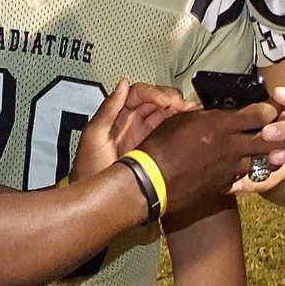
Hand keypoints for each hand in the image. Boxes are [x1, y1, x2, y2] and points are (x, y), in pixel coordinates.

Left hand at [71, 79, 194, 180]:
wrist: (97, 201)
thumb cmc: (90, 170)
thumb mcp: (94, 136)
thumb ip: (108, 109)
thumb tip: (123, 83)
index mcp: (117, 116)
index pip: (139, 94)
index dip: (155, 93)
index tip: (168, 101)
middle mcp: (131, 123)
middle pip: (155, 101)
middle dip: (171, 99)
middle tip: (185, 106)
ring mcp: (143, 136)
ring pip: (164, 115)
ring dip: (179, 110)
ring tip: (195, 111)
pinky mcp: (153, 151)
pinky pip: (168, 132)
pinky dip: (181, 124)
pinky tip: (192, 122)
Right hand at [139, 102, 281, 211]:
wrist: (152, 180)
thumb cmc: (161, 145)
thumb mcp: (181, 119)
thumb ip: (204, 115)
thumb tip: (214, 110)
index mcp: (222, 125)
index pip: (263, 114)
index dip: (272, 109)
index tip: (272, 107)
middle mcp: (232, 147)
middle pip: (274, 141)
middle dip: (282, 134)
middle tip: (280, 130)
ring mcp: (231, 168)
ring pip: (265, 162)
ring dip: (267, 154)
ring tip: (264, 149)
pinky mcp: (226, 185)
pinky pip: (245, 176)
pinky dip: (248, 170)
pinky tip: (240, 165)